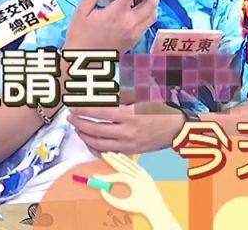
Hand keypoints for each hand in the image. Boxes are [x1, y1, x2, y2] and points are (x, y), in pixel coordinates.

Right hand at [64, 0, 160, 52]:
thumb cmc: (80, 37)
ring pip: (153, 16)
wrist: (84, 62)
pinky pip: (147, 26)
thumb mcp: (82, 12)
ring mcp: (133, 34)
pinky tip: (140, 12)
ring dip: (154, 4)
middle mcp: (129, 23)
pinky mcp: (134, 42)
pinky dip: (149, 16)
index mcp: (116, 13)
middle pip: (151, 4)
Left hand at [68, 104, 183, 155]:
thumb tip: (100, 93)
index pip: (99, 112)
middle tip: (71, 117)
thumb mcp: (141, 95)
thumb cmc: (159, 108)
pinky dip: (95, 149)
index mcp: (128, 114)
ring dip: (84, 136)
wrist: (176, 128)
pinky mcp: (129, 152)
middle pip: (95, 129)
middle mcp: (126, 131)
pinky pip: (107, 153)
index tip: (73, 106)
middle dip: (80, 123)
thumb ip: (120, 95)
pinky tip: (89, 142)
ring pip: (98, 144)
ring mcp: (127, 144)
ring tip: (77, 129)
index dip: (83, 109)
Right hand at [92, 152, 181, 229]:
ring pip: (129, 163)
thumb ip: (111, 200)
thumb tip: (101, 190)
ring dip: (119, 158)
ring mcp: (143, 173)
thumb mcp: (124, 205)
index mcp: (135, 183)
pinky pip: (134, 164)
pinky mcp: (145, 173)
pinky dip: (127, 160)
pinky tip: (121, 156)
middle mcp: (140, 176)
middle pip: (123, 165)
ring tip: (110, 153)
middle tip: (103, 154)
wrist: (156, 207)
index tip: (96, 176)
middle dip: (112, 160)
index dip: (105, 177)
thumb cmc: (139, 207)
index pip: (117, 177)